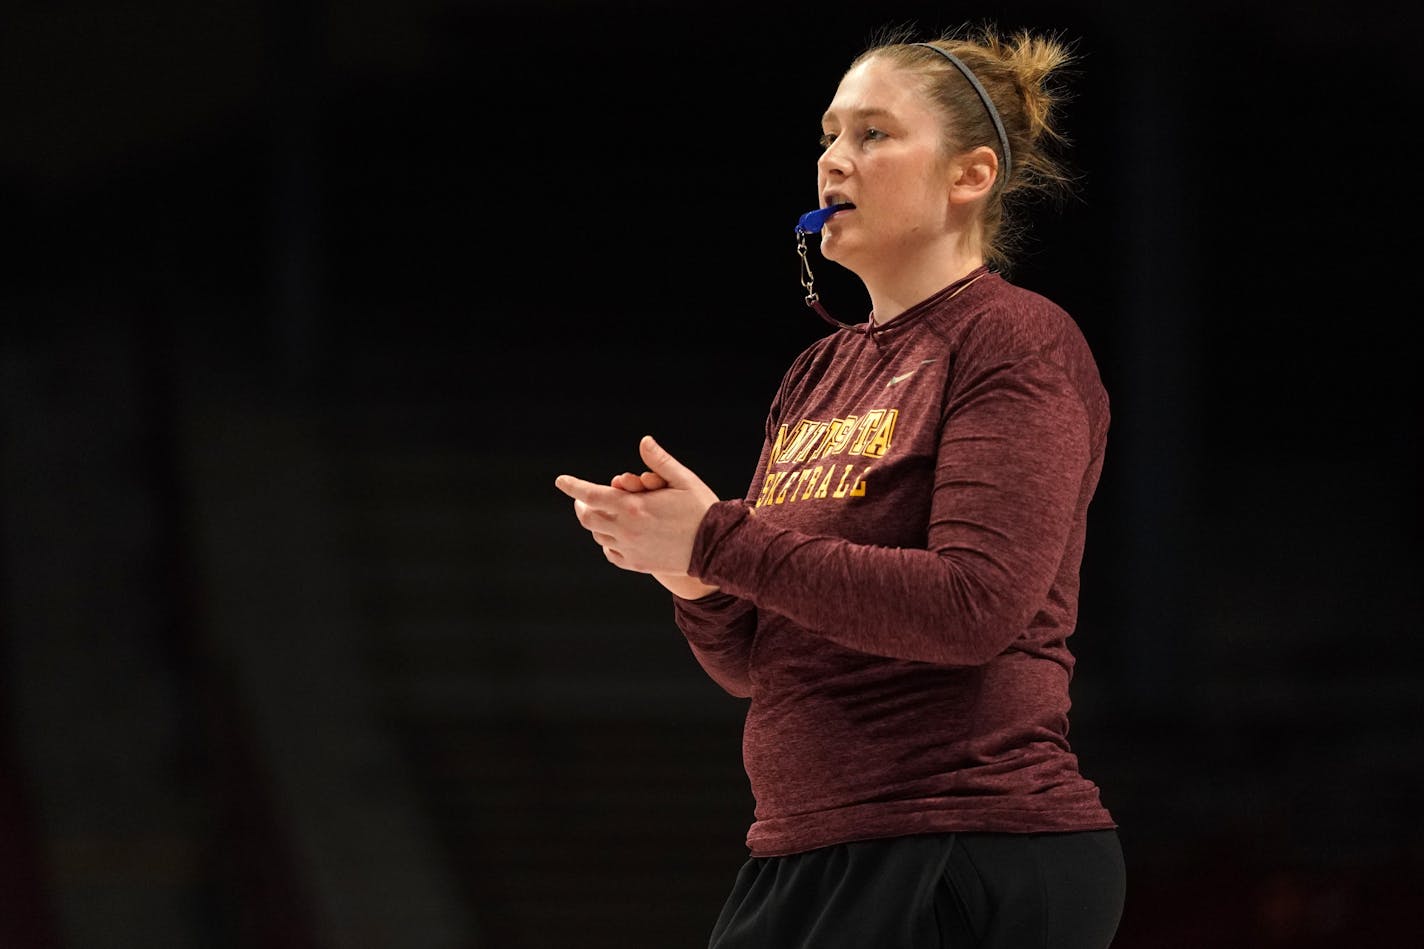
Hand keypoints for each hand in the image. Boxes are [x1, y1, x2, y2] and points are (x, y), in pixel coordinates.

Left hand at [555, 435, 719, 578]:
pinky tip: (615, 534)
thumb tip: (644, 441)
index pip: (592, 495)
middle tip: (583, 499)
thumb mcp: (683, 480)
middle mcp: (627, 530)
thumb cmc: (701, 510)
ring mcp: (630, 550)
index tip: (561, 481)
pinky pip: (612, 553)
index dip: (573, 487)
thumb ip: (659, 462)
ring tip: (602, 513)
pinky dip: (608, 542)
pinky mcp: (637, 564)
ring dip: (597, 523)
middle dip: (582, 505)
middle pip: (588, 518)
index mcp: (634, 507)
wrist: (717, 549)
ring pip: (598, 536)